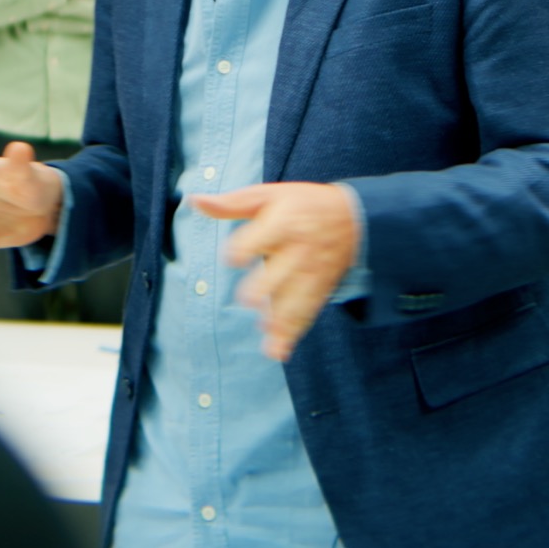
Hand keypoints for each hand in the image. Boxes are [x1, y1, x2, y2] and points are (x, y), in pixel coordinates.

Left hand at [194, 182, 358, 362]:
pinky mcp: (319, 290)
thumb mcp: (268, 196)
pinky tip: (276, 351)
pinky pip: (306, 313)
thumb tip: (195, 200)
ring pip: (295, 299)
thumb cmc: (301, 205)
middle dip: (264, 287)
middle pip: (281, 272)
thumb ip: (231, 204)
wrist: (354, 218)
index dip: (245, 249)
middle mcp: (298, 250)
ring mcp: (311, 273)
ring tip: (264, 329)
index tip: (234, 257)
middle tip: (248, 298)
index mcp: (283, 223)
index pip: (262, 238)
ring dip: (280, 318)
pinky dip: (292, 333)